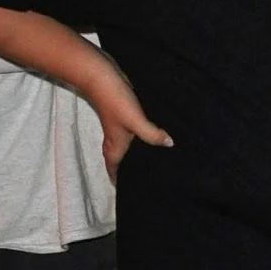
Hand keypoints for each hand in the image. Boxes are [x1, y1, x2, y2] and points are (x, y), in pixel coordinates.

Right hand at [84, 64, 171, 181]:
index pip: (115, 171)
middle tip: (151, 181)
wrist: (100, 75)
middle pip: (122, 162)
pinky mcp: (124, 116)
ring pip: (128, 148)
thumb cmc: (115, 100)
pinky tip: (156, 136)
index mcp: (115, 147)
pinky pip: (134, 133)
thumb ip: (152, 134)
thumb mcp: (135, 120)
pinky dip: (142, 138)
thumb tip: (170, 145)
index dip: (122, 183)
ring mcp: (119, 128)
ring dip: (138, 155)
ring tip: (157, 162)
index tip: (134, 195)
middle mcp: (115, 140)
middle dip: (132, 172)